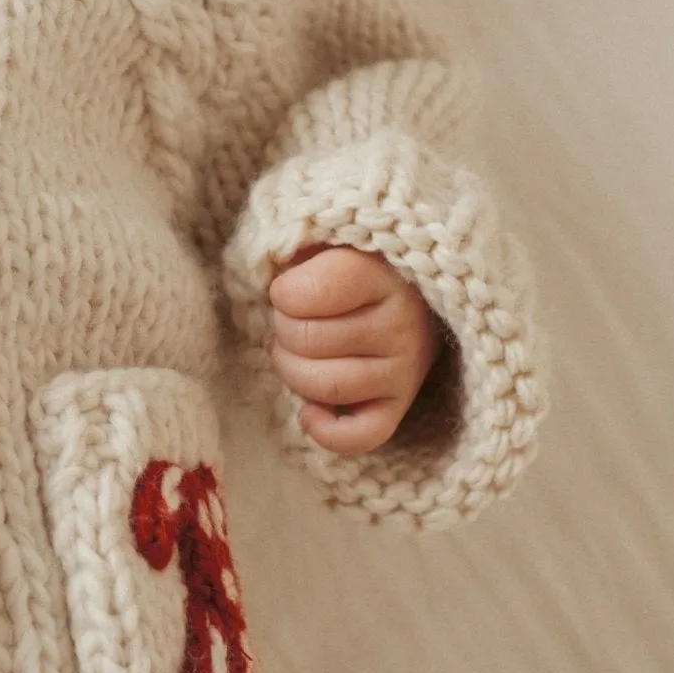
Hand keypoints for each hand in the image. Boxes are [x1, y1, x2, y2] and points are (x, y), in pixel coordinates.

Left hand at [265, 243, 441, 453]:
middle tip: (290, 320)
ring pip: (327, 387)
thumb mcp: (327, 236)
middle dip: (282, 330)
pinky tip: (309, 411)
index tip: (287, 288)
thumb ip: (293, 244)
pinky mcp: (401, 404)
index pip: (302, 295)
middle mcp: (400, 323)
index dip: (281, 294)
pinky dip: (327, 431)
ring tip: (293, 353)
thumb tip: (259, 268)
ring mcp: (405, 369)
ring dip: (292, 372)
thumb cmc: (352, 259)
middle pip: (307, 341)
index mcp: (378, 272)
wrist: (413, 291)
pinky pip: (363, 435)